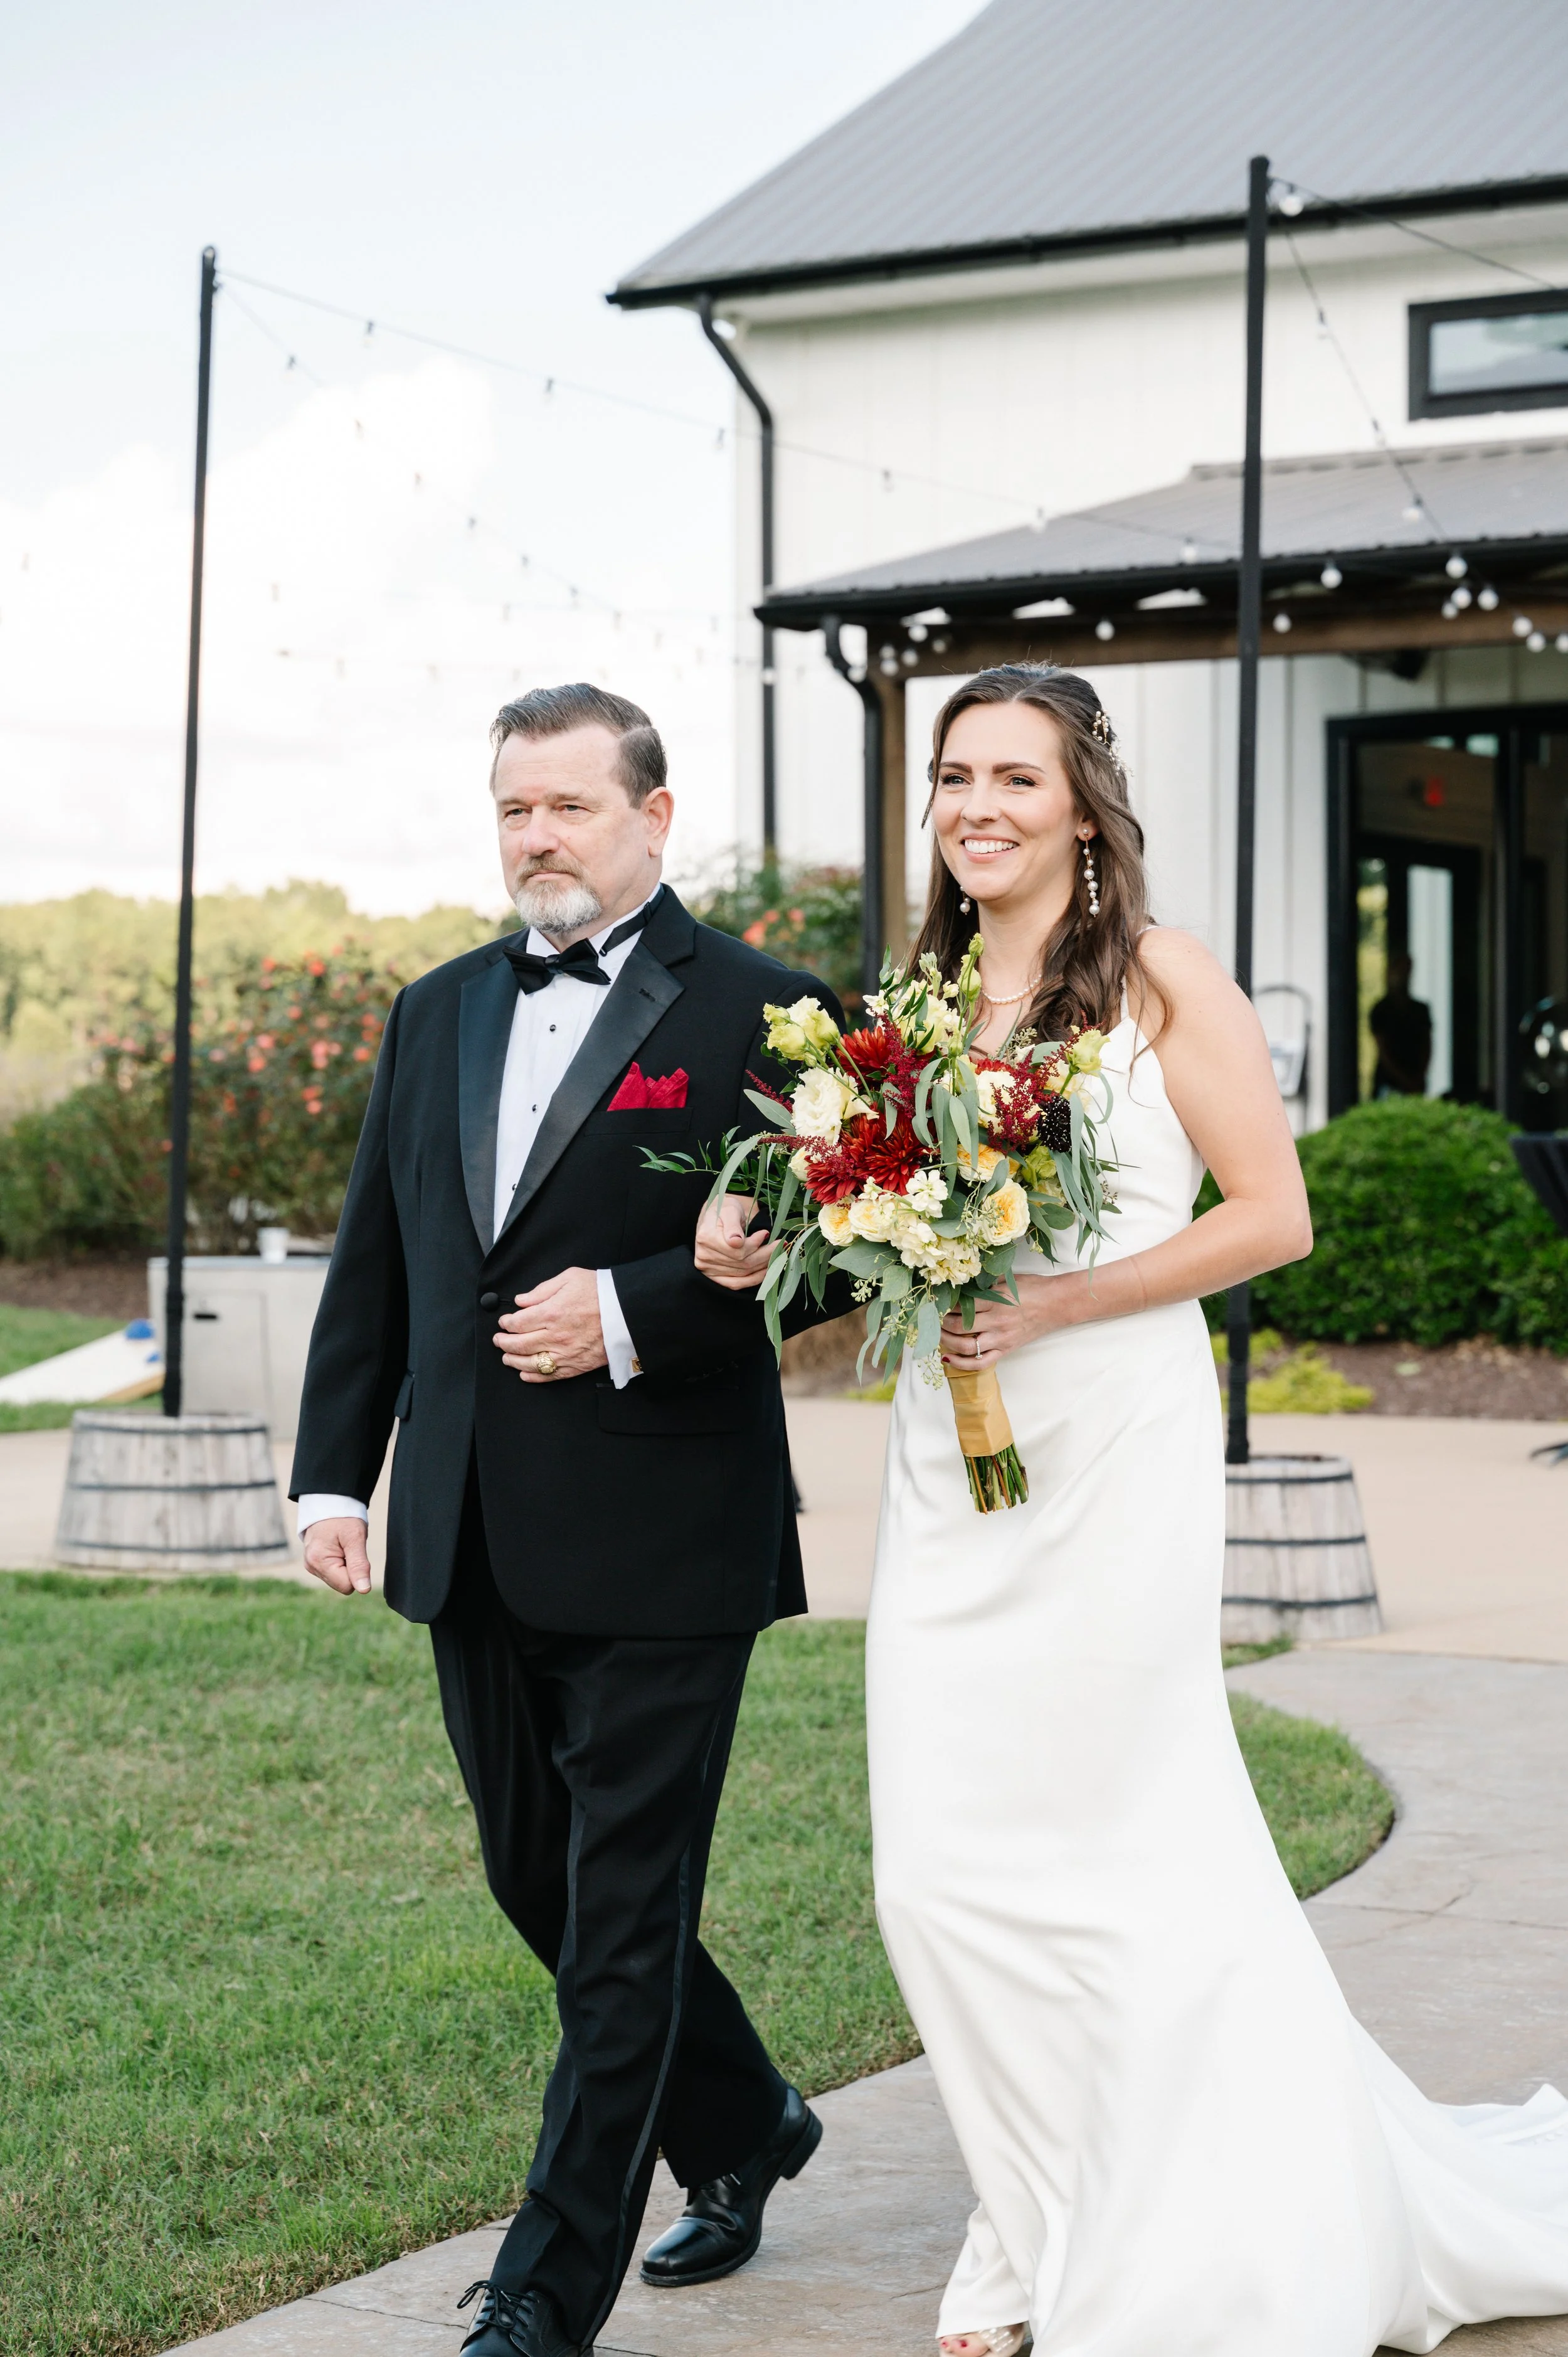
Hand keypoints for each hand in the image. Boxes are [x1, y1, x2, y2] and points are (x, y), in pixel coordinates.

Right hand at [303, 1515, 371, 1593]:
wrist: (329, 1503)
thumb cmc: (342, 1518)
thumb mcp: (355, 1538)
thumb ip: (359, 1565)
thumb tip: (364, 1590)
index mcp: (319, 1561)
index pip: (347, 1586)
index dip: (357, 1572)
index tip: (354, 1552)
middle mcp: (311, 1566)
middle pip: (342, 1584)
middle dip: (350, 1568)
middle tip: (348, 1547)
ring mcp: (311, 1565)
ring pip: (338, 1579)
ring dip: (345, 1565)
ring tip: (342, 1545)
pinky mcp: (314, 1563)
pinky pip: (333, 1572)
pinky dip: (339, 1562)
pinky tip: (337, 1547)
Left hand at [494, 1266, 606, 1382]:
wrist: (629, 1312)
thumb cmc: (602, 1292)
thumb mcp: (570, 1278)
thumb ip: (542, 1289)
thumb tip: (521, 1300)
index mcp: (551, 1312)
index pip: (517, 1323)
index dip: (506, 1323)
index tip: (503, 1322)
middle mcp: (555, 1336)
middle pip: (519, 1344)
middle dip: (504, 1343)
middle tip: (498, 1340)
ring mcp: (565, 1353)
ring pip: (530, 1362)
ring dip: (513, 1361)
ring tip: (506, 1357)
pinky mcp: (576, 1366)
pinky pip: (550, 1375)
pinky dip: (534, 1377)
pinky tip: (525, 1374)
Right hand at [694, 1194, 771, 1292]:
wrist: (715, 1218)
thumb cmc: (725, 1210)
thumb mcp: (730, 1209)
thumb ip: (732, 1225)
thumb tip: (736, 1242)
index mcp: (706, 1237)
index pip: (737, 1250)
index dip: (754, 1244)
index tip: (766, 1233)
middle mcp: (704, 1256)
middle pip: (742, 1263)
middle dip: (765, 1254)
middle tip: (781, 1244)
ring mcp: (708, 1269)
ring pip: (743, 1273)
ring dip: (764, 1265)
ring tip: (777, 1254)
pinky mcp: (715, 1278)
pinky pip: (736, 1284)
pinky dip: (754, 1279)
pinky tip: (767, 1270)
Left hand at [939, 1277, 1058, 1370]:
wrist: (1057, 1304)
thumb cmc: (1033, 1288)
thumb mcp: (1006, 1280)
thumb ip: (984, 1285)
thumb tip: (959, 1287)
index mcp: (996, 1300)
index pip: (960, 1306)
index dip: (943, 1305)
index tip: (935, 1302)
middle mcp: (997, 1321)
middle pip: (958, 1327)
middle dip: (940, 1323)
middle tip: (932, 1318)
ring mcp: (1001, 1338)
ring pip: (966, 1347)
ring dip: (945, 1342)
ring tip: (937, 1334)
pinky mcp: (1006, 1350)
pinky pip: (981, 1363)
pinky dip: (961, 1364)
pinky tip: (948, 1358)